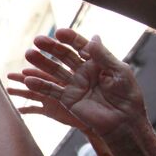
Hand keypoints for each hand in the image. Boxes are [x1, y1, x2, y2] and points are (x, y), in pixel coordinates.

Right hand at [21, 29, 146, 136]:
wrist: (124, 122)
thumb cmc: (127, 96)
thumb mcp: (119, 72)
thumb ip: (103, 56)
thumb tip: (94, 37)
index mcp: (97, 62)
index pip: (81, 46)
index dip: (70, 38)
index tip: (60, 33)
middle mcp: (83, 71)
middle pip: (64, 56)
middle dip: (51, 47)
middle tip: (38, 40)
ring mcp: (74, 85)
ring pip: (54, 71)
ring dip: (41, 63)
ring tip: (29, 54)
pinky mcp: (67, 99)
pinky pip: (51, 90)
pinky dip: (40, 86)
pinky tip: (28, 80)